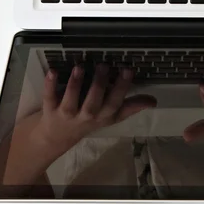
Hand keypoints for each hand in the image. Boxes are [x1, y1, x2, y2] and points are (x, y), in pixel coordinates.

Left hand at [30, 65, 155, 156]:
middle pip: (94, 103)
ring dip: (76, 83)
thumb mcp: (110, 117)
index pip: (115, 103)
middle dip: (99, 85)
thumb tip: (154, 101)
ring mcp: (67, 114)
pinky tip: (53, 71)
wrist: (56, 138)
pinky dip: (50, 85)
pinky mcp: (50, 110)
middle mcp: (86, 117)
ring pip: (71, 100)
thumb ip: (130, 107)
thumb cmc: (87, 121)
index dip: (122, 88)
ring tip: (80, 67)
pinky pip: (49, 97)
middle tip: (104, 65)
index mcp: (103, 116)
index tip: (128, 70)